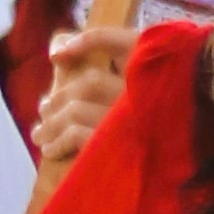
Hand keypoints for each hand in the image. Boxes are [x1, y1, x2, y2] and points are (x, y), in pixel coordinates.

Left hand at [30, 19, 142, 182]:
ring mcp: (130, 121)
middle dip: (60, 97)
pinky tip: (51, 150)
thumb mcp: (136, 99)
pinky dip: (58, 141)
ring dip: (52, 122)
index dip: (86, 42)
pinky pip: (77, 134)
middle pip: (89, 82)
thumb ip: (105, 68)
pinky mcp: (117, 147)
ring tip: (40, 135)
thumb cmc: (156, 140)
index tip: (56, 56)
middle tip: (44, 111)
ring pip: (77, 109)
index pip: (118, 40)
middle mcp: (143, 94)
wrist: (173, 174)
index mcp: (151, 75)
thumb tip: (56, 54)